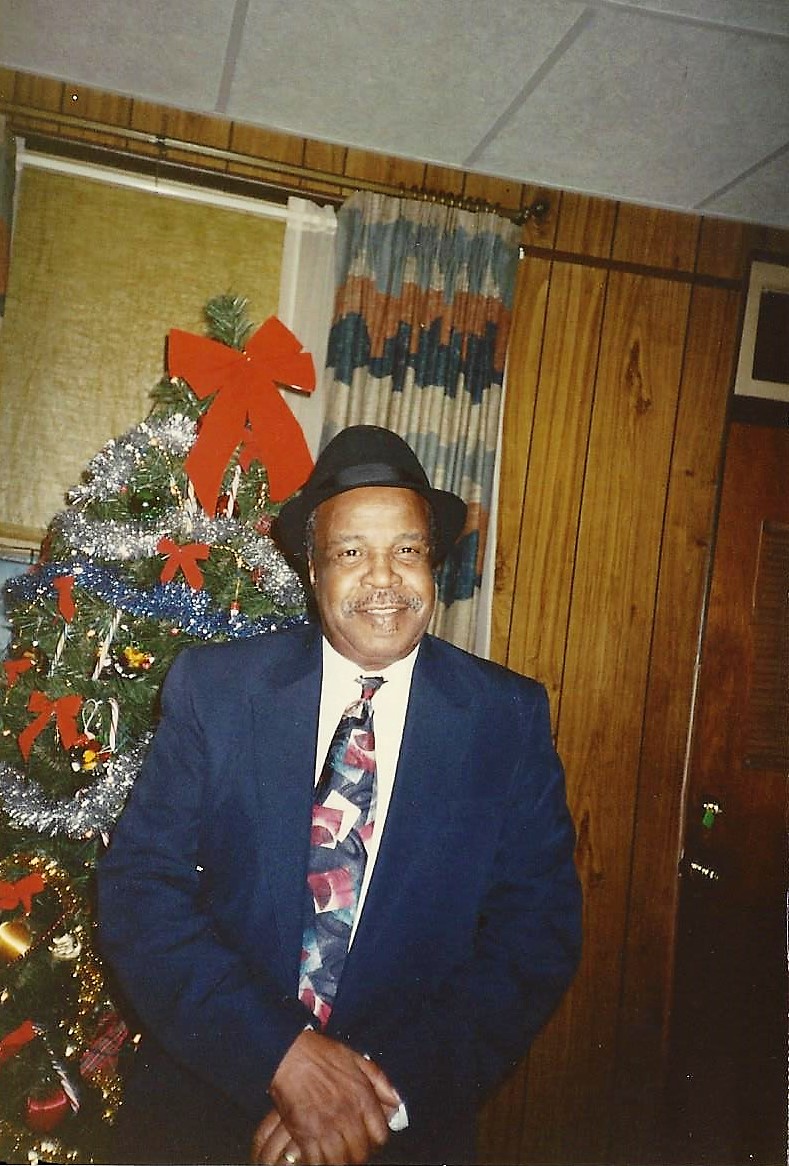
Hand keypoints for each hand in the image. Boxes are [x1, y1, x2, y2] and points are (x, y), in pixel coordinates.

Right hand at [254, 1029, 400, 1164]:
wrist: (289, 1053)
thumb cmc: (322, 1054)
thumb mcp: (357, 1059)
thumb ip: (380, 1080)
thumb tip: (396, 1101)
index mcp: (363, 1098)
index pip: (380, 1135)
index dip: (375, 1140)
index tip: (367, 1138)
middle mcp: (348, 1116)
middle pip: (360, 1153)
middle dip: (357, 1154)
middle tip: (349, 1149)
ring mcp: (326, 1127)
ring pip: (340, 1161)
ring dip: (338, 1160)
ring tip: (334, 1154)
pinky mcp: (305, 1134)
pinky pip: (316, 1161)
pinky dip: (318, 1162)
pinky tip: (317, 1154)